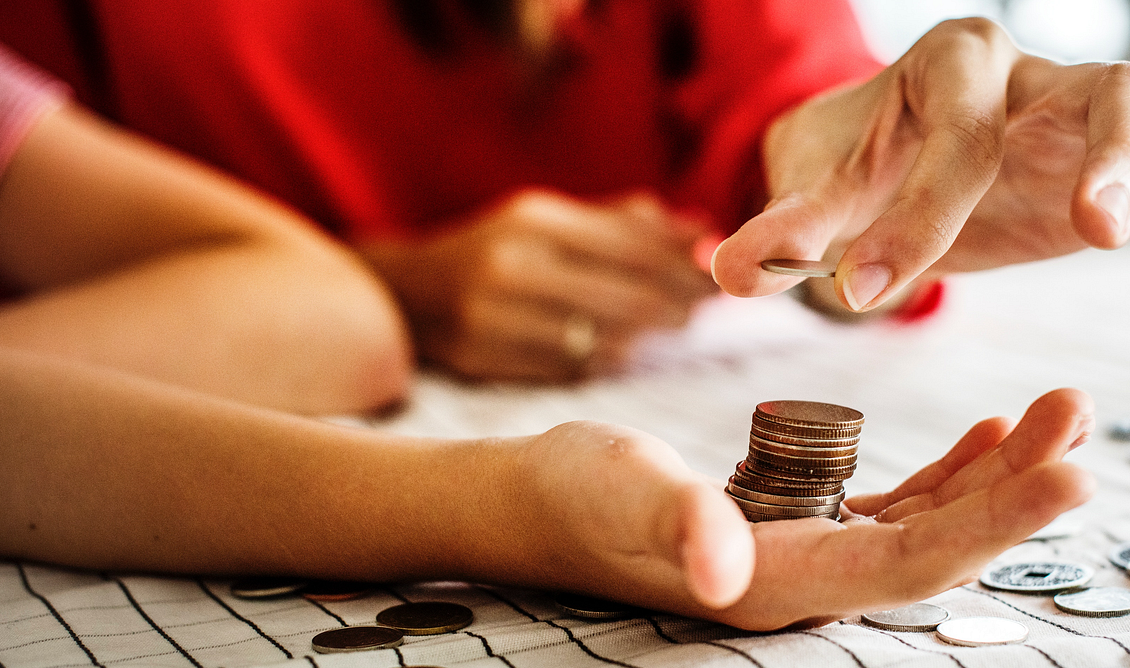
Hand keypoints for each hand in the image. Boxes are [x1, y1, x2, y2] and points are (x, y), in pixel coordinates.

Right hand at [361, 190, 716, 381]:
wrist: (407, 293)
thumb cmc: (497, 251)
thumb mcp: (550, 220)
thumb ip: (624, 224)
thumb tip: (703, 230)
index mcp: (533, 221)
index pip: (631, 246)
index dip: (684, 264)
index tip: (721, 273)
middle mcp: (512, 265)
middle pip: (625, 296)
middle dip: (678, 303)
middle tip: (711, 307)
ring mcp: (495, 317)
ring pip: (602, 338)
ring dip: (648, 336)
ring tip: (676, 324)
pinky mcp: (485, 359)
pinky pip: (570, 368)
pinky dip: (607, 359)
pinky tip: (625, 349)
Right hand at [505, 388, 1094, 629]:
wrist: (539, 501)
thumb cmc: (573, 495)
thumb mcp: (622, 494)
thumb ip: (677, 526)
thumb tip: (721, 569)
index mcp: (779, 583)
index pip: (911, 564)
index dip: (996, 526)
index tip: (1071, 476)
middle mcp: (810, 581)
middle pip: (942, 544)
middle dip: (1019, 490)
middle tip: (1081, 420)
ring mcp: (810, 554)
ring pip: (930, 522)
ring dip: (999, 473)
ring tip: (1058, 415)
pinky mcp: (801, 524)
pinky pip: (897, 504)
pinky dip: (950, 471)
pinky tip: (989, 436)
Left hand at [712, 18, 1129, 312]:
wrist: (891, 153)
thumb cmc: (856, 166)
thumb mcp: (819, 194)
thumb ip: (783, 231)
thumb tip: (722, 270)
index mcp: (950, 67)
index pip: (950, 137)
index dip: (911, 217)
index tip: (868, 293)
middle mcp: (1031, 75)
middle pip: (1098, 88)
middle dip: (1101, 156)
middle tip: (1090, 235)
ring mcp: (1084, 115)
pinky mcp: (1120, 165)